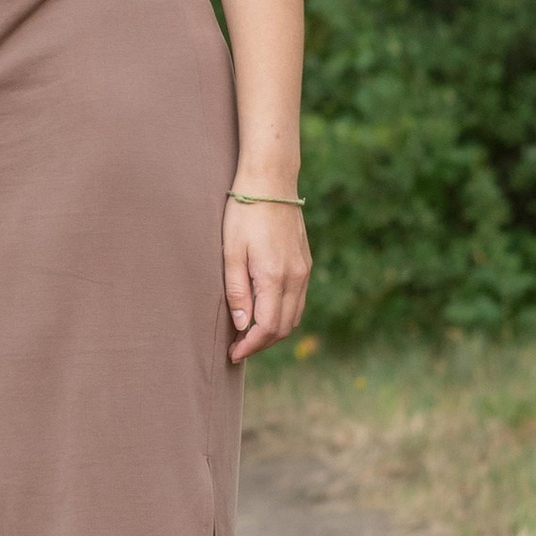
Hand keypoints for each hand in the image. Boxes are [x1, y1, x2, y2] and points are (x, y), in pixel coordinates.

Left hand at [224, 195, 310, 363]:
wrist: (271, 182)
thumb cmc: (243, 214)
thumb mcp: (231, 252)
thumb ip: (237, 291)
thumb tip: (242, 326)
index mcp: (275, 276)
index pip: (267, 327)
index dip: (250, 346)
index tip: (233, 353)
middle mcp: (295, 278)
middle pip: (283, 327)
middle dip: (261, 343)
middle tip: (237, 348)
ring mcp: (304, 271)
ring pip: (294, 316)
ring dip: (273, 332)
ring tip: (248, 334)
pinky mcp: (305, 263)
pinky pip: (298, 301)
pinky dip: (283, 315)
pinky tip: (264, 312)